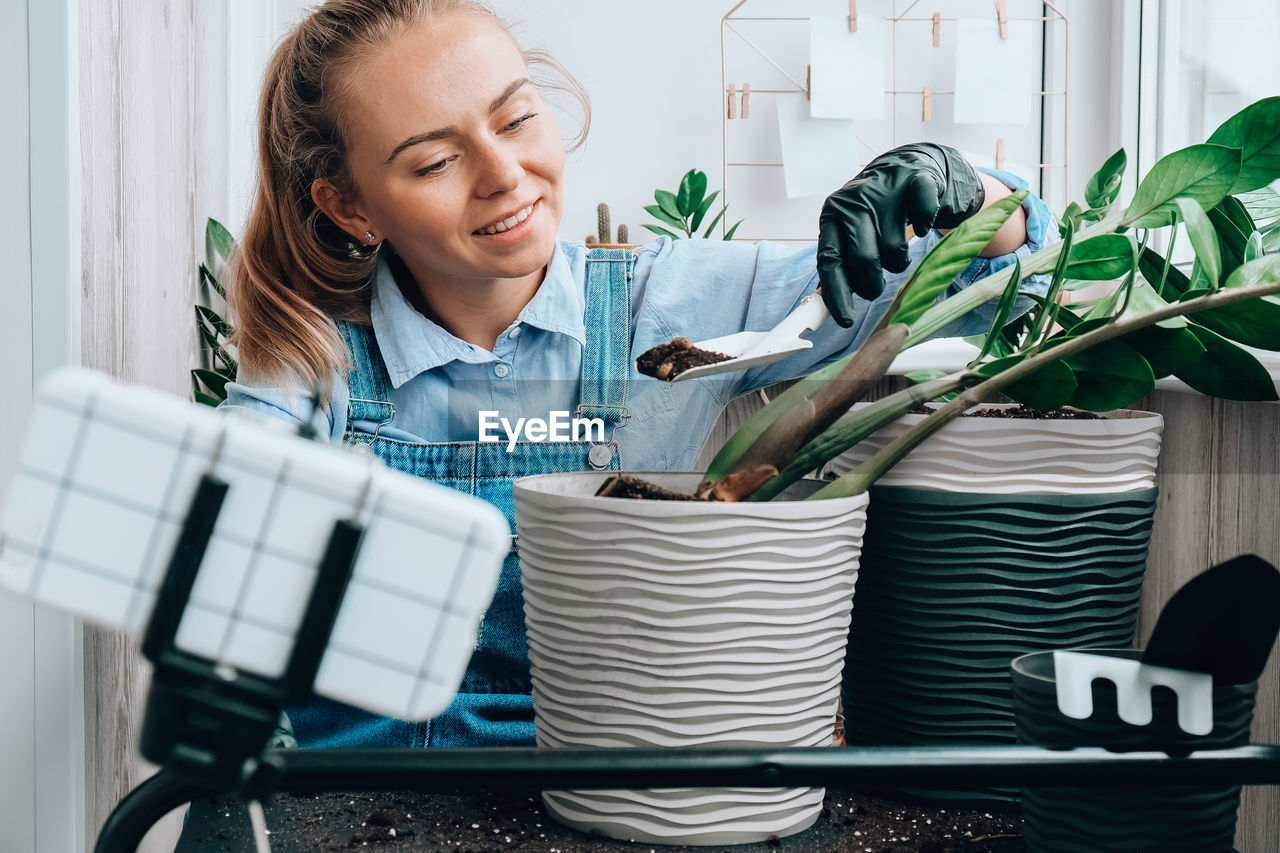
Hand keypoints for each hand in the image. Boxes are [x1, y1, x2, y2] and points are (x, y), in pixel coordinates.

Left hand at [817, 143, 984, 325]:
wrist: (906, 167)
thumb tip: (824, 303)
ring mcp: (886, 190)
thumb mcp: (847, 232)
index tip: (845, 319)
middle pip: (863, 259)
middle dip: (872, 283)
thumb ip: (838, 262)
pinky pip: (923, 218)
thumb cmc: (873, 213)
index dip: (838, 293)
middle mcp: (855, 202)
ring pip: (895, 249)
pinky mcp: (917, 181)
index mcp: (832, 217)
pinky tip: (921, 226)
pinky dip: (925, 228)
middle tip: (876, 284)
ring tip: (895, 249)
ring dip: (898, 260)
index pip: (829, 260)